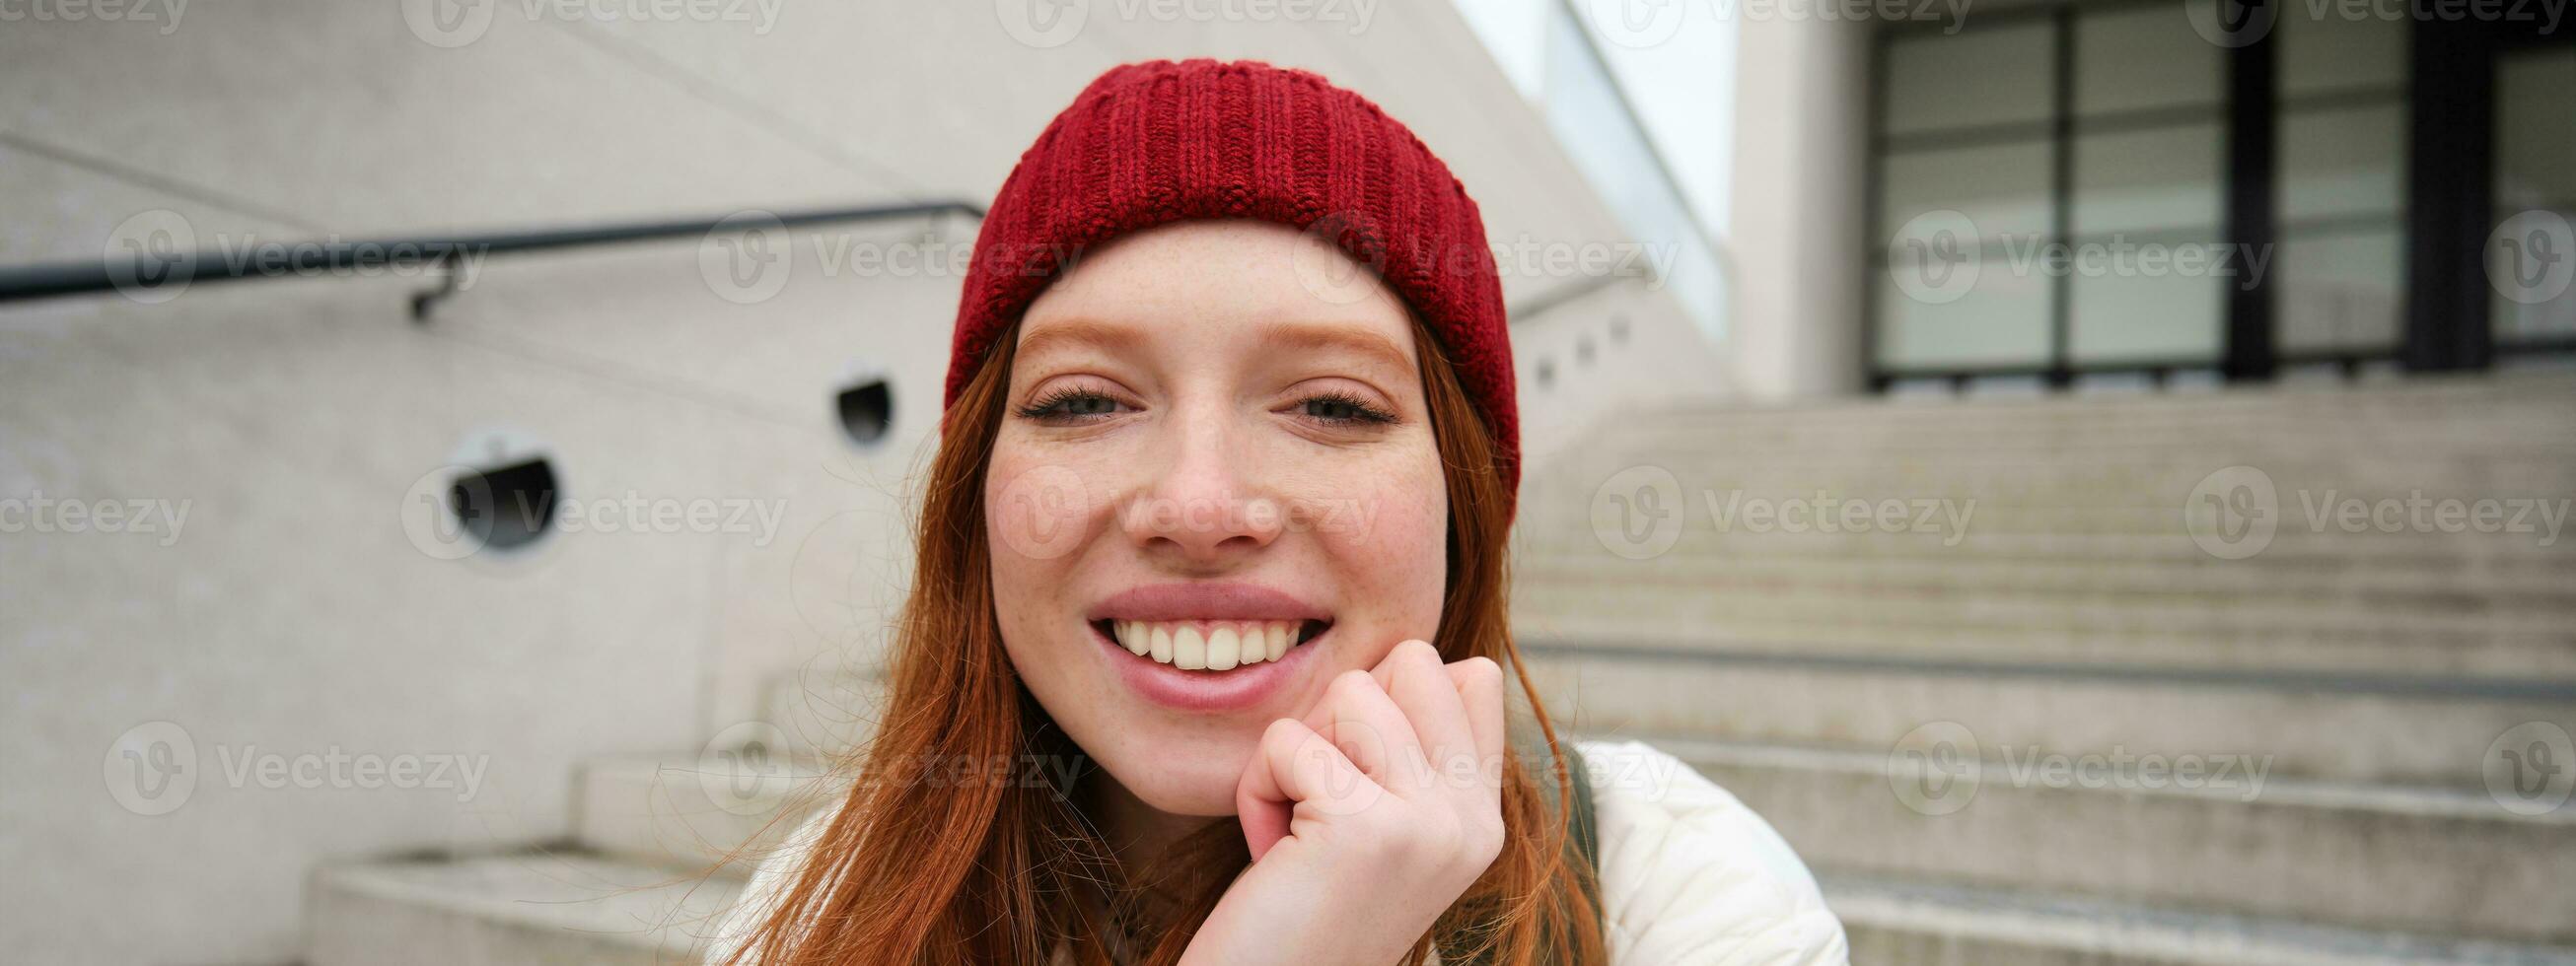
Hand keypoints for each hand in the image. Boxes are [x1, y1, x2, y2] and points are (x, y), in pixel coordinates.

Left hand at [1179, 640, 1507, 965]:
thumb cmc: (1302, 914)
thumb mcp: (1381, 829)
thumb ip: (1411, 755)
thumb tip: (1405, 655)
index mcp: (1483, 818)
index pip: (1473, 678)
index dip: (1393, 700)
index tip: (1358, 780)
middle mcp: (1471, 821)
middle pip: (1413, 661)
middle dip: (1342, 714)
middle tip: (1321, 797)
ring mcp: (1429, 824)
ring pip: (1352, 689)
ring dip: (1296, 753)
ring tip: (1297, 830)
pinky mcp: (1367, 828)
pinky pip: (1288, 740)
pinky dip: (1257, 789)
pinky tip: (1273, 854)